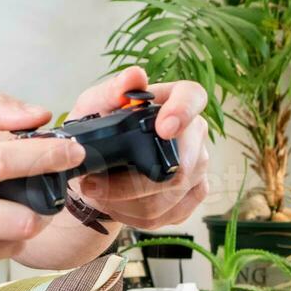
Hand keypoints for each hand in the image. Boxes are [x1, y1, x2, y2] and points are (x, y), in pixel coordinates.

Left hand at [66, 66, 209, 230]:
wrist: (99, 168)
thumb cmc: (100, 129)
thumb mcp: (94, 106)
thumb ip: (112, 90)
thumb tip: (135, 76)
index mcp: (173, 99)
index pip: (193, 97)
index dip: (183, 113)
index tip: (163, 129)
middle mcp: (194, 132)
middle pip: (183, 163)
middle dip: (132, 181)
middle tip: (92, 184)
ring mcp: (198, 165)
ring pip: (171, 194)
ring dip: (126, 201)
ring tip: (97, 194)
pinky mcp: (194, 194)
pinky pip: (170, 213)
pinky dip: (136, 214)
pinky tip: (117, 205)